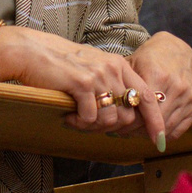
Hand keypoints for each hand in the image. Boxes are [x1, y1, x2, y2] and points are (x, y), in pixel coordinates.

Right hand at [0, 27, 165, 138]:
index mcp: (121, 66)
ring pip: (110, 120)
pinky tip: (67, 116)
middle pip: (128, 116)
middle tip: (91, 126)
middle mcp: (114, 69)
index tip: (158, 140)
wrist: (33, 52)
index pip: (148, 97)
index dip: (155, 122)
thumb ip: (112, 87)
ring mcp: (99, 75)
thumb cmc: (61, 64)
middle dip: (111, 129)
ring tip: (76, 120)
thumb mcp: (94, 69)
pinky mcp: (83, 83)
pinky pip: (90, 118)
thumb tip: (124, 119)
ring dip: (93, 127)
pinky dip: (79, 123)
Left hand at [127, 31, 191, 151]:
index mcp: (159, 75)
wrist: (176, 51)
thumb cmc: (148, 59)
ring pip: (167, 128)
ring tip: (136, 132)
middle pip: (156, 121)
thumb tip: (111, 112)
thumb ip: (123, 86)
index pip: (145, 109)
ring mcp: (190, 96)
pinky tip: (152, 129)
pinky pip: (178, 130)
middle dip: (139, 131)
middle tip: (125, 132)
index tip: (120, 128)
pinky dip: (164, 134)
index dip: (131, 122)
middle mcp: (177, 86)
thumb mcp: (131, 65)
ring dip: (151, 134)